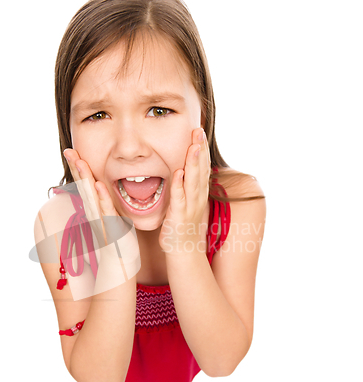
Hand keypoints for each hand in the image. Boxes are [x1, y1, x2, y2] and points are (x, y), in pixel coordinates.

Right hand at [63, 149, 139, 267]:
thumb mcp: (110, 217)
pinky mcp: (111, 227)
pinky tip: (98, 185)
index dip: (76, 168)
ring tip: (80, 162)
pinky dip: (101, 197)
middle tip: (68, 150)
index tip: (70, 151)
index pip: (83, 184)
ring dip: (85, 178)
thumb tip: (101, 190)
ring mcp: (101, 219)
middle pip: (83, 187)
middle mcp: (94, 212)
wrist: (119, 262)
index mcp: (94, 208)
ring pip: (91, 196)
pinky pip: (105, 210)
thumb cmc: (116, 239)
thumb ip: (104, 203)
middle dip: (76, 168)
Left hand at [158, 128, 210, 254]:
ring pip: (193, 181)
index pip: (202, 166)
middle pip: (200, 169)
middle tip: (198, 130)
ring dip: (193, 163)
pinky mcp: (179, 216)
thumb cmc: (184, 225)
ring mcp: (189, 206)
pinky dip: (179, 185)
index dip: (202, 148)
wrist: (184, 250)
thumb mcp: (189, 201)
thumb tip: (186, 169)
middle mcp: (197, 197)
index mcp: (199, 192)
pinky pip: (179, 199)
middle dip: (200, 149)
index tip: (199, 131)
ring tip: (193, 146)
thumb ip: (189, 185)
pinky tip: (178, 173)